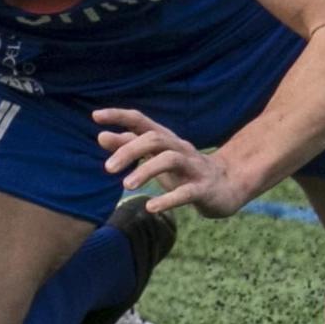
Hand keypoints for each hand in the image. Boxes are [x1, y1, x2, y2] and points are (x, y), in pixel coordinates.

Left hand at [94, 107, 246, 218]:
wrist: (228, 185)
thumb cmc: (184, 170)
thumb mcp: (156, 157)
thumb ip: (129, 146)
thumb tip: (100, 135)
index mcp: (166, 139)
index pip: (141, 120)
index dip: (119, 115)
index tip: (96, 116)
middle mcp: (179, 148)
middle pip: (154, 139)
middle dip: (129, 150)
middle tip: (108, 168)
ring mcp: (193, 167)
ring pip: (170, 160)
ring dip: (146, 171)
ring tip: (126, 186)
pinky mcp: (204, 189)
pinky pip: (186, 192)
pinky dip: (168, 199)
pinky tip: (151, 207)